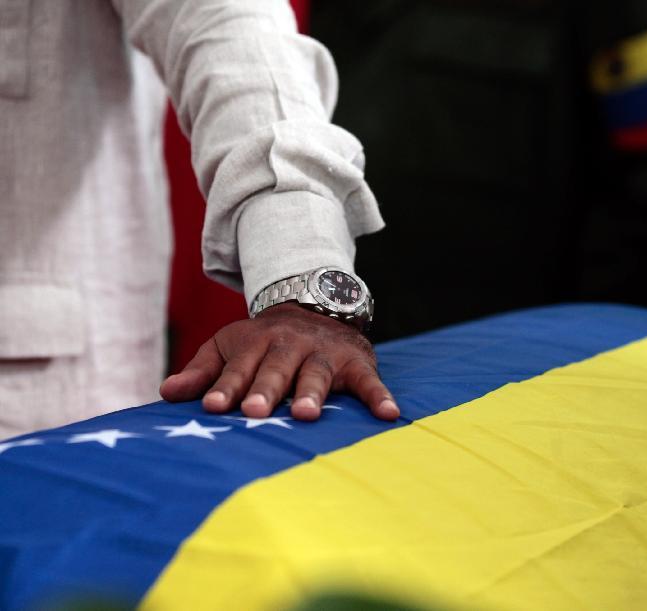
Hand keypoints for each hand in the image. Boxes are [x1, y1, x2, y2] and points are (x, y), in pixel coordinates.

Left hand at [159, 303, 398, 421]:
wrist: (317, 303)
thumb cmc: (265, 341)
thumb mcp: (230, 345)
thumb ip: (203, 370)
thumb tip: (166, 393)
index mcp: (257, 342)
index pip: (238, 367)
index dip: (225, 387)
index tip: (212, 406)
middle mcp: (291, 345)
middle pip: (276, 369)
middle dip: (265, 389)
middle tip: (253, 412)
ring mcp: (325, 353)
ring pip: (317, 374)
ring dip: (311, 393)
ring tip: (305, 415)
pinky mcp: (357, 362)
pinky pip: (370, 381)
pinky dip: (379, 397)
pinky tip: (388, 415)